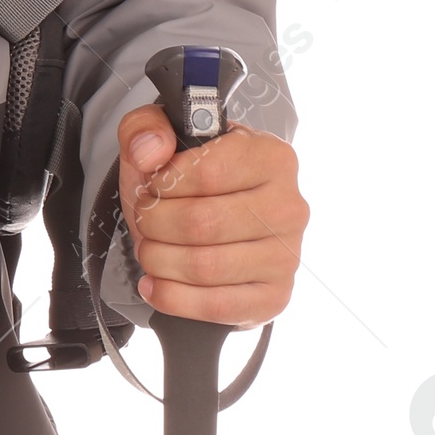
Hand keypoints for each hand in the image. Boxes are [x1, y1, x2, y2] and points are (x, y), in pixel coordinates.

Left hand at [116, 104, 307, 328]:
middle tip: (145, 219)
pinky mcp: (274, 297)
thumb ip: (145, 127)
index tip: (152, 185)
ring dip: (158, 259)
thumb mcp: (159, 134)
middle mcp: (289, 207)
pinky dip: (173, 298)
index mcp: (272, 156)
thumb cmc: (187, 173)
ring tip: (149, 248)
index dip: (165, 183)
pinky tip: (155, 284)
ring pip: (205, 266)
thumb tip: (150, 154)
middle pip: (203, 223)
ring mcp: (287, 257)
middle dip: (155, 223)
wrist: (209, 214)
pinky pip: (217, 306)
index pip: (209, 173)